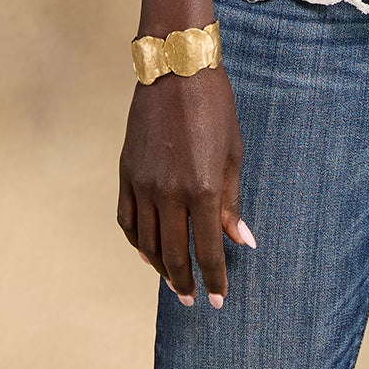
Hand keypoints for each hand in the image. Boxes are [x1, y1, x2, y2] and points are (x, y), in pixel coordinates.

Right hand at [117, 66, 254, 308]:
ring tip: (174, 281)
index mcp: (203, 188)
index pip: (207, 250)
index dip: (215, 278)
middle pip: (175, 255)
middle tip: (194, 300)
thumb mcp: (233, 153)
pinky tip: (147, 252)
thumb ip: (233, 202)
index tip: (219, 300)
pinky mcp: (126, 173)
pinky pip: (127, 221)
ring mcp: (144, 184)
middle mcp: (170, 192)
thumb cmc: (214, 107)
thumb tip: (242, 241)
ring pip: (147, 243)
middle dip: (186, 283)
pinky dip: (136, 243)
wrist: (176, 69)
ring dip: (161, 268)